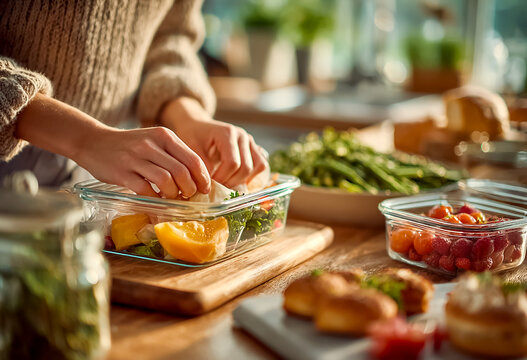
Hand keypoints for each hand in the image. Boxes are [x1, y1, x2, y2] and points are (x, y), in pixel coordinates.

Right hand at [15, 94, 209, 197]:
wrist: (93, 141)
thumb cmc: (129, 145)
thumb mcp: (154, 141)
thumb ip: (173, 155)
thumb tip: (196, 179)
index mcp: (164, 136)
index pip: (193, 159)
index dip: (202, 178)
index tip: (204, 189)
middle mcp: (152, 145)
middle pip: (182, 171)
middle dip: (189, 189)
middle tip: (188, 196)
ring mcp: (136, 158)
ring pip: (166, 181)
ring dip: (173, 194)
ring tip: (172, 198)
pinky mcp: (122, 172)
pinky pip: (145, 189)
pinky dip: (154, 199)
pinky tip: (155, 200)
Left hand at [160, 97, 267, 187]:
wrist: (198, 125)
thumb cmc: (193, 135)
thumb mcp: (191, 148)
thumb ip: (202, 165)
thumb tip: (212, 184)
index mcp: (228, 133)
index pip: (232, 163)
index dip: (222, 178)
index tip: (210, 183)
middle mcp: (242, 136)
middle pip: (246, 167)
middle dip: (232, 181)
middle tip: (217, 186)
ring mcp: (250, 141)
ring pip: (258, 166)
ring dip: (244, 179)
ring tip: (227, 182)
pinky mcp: (253, 148)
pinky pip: (261, 164)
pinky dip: (252, 175)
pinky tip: (237, 178)